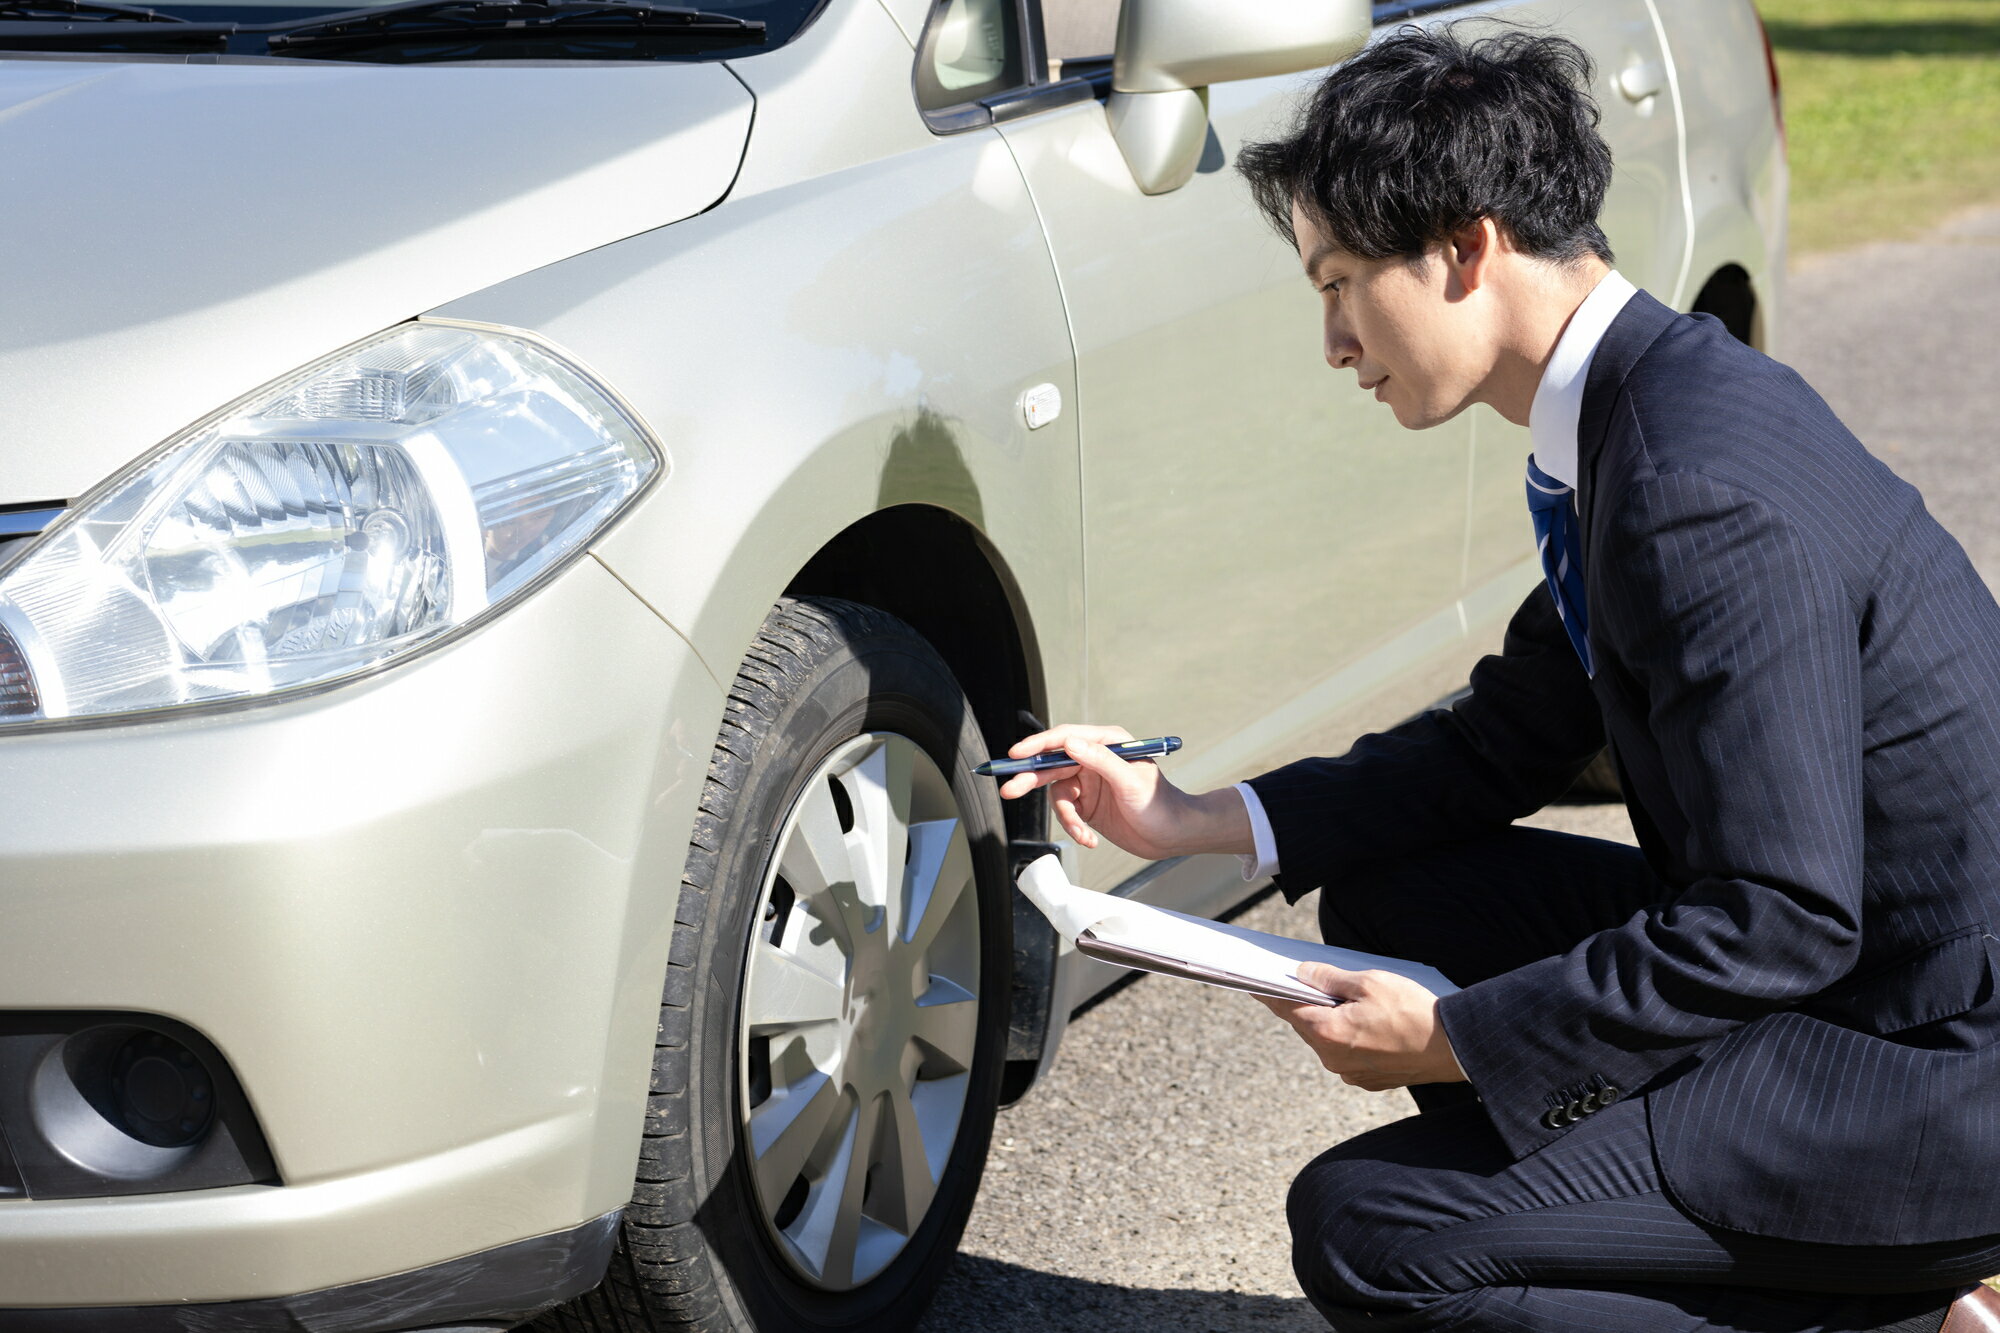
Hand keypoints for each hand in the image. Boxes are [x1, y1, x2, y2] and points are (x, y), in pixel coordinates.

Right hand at [996, 722, 1232, 861]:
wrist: (1173, 836)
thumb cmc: (1160, 804)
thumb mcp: (1129, 780)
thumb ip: (1100, 759)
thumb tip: (1069, 743)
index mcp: (1107, 743)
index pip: (1065, 738)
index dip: (1038, 745)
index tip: (1017, 754)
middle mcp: (1095, 759)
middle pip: (1053, 764)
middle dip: (1032, 778)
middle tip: (1010, 789)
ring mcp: (1090, 783)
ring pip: (1057, 793)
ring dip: (1065, 816)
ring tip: (1080, 832)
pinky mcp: (1088, 805)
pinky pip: (1067, 813)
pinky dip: (1074, 828)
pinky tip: (1090, 839)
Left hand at [1256, 962, 1465, 1091]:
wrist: (1454, 1048)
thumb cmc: (1412, 1011)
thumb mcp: (1368, 982)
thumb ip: (1329, 978)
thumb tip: (1303, 975)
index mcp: (1327, 1033)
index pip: (1286, 1007)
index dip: (1268, 991)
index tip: (1251, 981)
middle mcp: (1332, 1059)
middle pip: (1306, 1024)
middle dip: (1304, 1002)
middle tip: (1300, 980)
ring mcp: (1350, 1073)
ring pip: (1327, 1039)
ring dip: (1328, 1019)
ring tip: (1339, 996)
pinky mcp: (1368, 1080)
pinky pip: (1346, 1053)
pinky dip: (1347, 1035)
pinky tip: (1363, 1020)